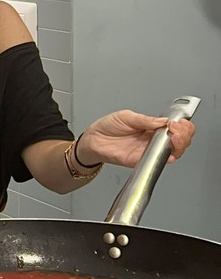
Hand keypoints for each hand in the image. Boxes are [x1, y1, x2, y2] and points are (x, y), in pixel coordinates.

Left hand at [80, 110, 195, 167]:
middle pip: (180, 140)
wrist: (93, 140)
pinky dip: (168, 157)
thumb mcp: (126, 117)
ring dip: (180, 144)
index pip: (175, 127)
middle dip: (185, 134)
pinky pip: (158, 161)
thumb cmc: (107, 127)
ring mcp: (149, 150)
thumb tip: (163, 121)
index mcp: (152, 127)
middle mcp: (153, 139)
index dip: (182, 125)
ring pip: (174, 151)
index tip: (179, 122)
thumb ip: (145, 120)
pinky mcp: (141, 160)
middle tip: (178, 129)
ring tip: (175, 136)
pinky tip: (170, 151)